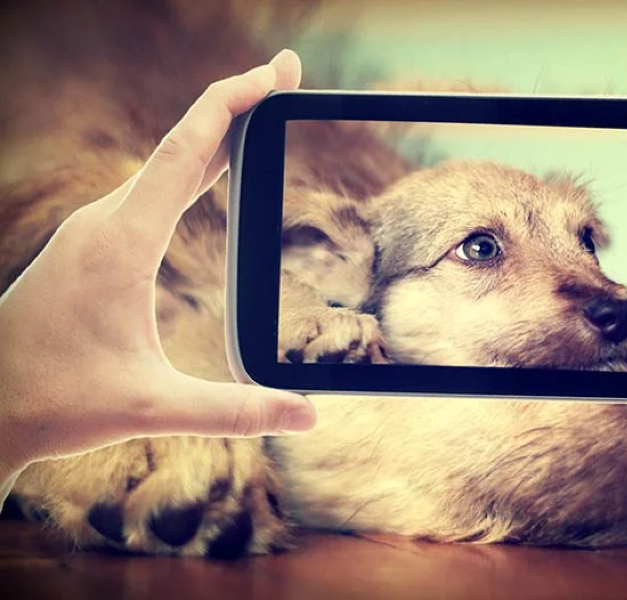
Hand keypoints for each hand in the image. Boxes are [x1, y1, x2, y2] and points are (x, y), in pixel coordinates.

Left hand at [0, 50, 315, 478]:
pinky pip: (150, 187)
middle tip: (285, 74)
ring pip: (163, 163)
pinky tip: (206, 172)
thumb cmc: (56, 402)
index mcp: (121, 243)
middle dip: (238, 103)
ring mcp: (93, 230)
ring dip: (214, 132)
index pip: (185, 151)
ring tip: (258, 112)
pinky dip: (190, 164)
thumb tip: (309, 416)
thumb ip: (234, 411)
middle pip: (181, 143)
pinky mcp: (89, 245)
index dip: (233, 104)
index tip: (275, 74)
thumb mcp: (152, 407)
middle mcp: (104, 222)